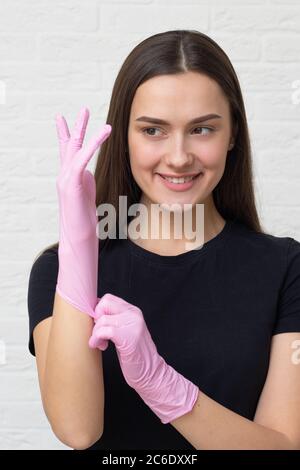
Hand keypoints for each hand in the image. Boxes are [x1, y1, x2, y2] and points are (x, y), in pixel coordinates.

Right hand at [55, 107, 110, 318]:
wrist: (79, 237)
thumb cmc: (86, 222)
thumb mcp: (88, 197)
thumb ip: (87, 183)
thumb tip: (89, 176)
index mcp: (71, 178)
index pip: (68, 153)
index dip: (69, 136)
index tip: (68, 121)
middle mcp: (66, 175)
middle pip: (68, 145)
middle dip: (73, 126)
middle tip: (82, 109)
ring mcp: (66, 178)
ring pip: (74, 147)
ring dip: (82, 128)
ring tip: (87, 110)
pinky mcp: (72, 182)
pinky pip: (83, 157)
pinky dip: (94, 142)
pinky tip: (105, 131)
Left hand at [89, 293, 198, 423]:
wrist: (151, 373)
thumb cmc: (135, 355)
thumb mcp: (126, 331)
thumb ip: (115, 320)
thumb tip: (93, 313)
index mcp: (133, 311)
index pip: (108, 298)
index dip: (98, 311)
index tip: (99, 326)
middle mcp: (134, 314)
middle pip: (103, 304)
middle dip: (96, 319)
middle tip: (99, 334)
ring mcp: (132, 324)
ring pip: (102, 319)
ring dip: (95, 334)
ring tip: (101, 344)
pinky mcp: (128, 336)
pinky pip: (104, 330)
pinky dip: (97, 339)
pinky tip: (101, 347)